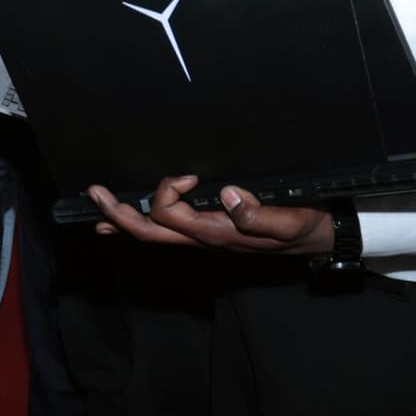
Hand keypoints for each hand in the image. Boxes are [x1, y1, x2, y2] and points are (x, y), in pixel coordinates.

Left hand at [88, 175, 333, 255]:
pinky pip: (166, 232)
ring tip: (99, 207)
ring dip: (123, 220)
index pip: (171, 216)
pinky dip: (140, 225)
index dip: (168, 193)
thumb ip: (259, 215)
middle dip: (119, 214)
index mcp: (216, 233)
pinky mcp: (207, 231)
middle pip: (149, 233)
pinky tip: (123, 222)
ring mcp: (202, 237)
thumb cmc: (305, 228)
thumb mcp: (290, 223)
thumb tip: (229, 195)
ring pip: (153, 234)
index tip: (189, 175)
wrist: (320, 240)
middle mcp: (203, 238)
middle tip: (95, 193)